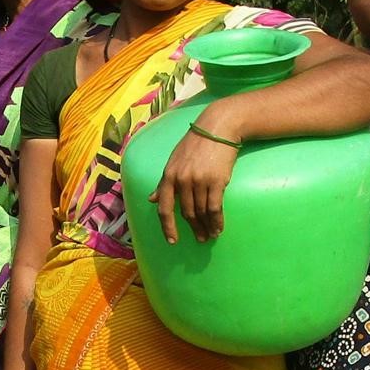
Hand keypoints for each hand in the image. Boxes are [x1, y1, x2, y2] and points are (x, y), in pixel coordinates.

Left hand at [152, 102, 240, 242]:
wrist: (217, 128)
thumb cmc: (195, 144)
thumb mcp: (174, 161)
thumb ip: (163, 182)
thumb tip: (151, 199)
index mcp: (169, 176)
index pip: (164, 208)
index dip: (167, 227)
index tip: (172, 241)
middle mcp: (182, 180)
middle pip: (186, 213)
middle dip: (194, 228)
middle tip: (200, 239)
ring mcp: (199, 181)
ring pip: (201, 212)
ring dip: (207, 227)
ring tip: (211, 235)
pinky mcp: (216, 181)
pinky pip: (214, 208)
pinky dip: (217, 221)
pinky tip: (218, 227)